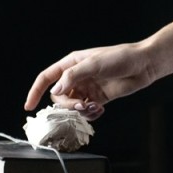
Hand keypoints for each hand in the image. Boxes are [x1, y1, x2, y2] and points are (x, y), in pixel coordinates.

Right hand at [25, 42, 156, 119]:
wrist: (143, 65)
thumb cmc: (120, 58)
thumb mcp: (94, 63)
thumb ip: (73, 76)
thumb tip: (56, 90)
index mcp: (71, 63)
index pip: (47, 78)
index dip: (35, 91)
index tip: (28, 106)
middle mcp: (77, 77)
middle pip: (59, 97)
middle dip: (67, 105)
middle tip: (81, 106)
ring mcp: (87, 88)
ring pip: (72, 106)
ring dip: (80, 111)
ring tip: (94, 107)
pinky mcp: (98, 99)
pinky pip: (86, 111)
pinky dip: (90, 114)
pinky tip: (100, 110)